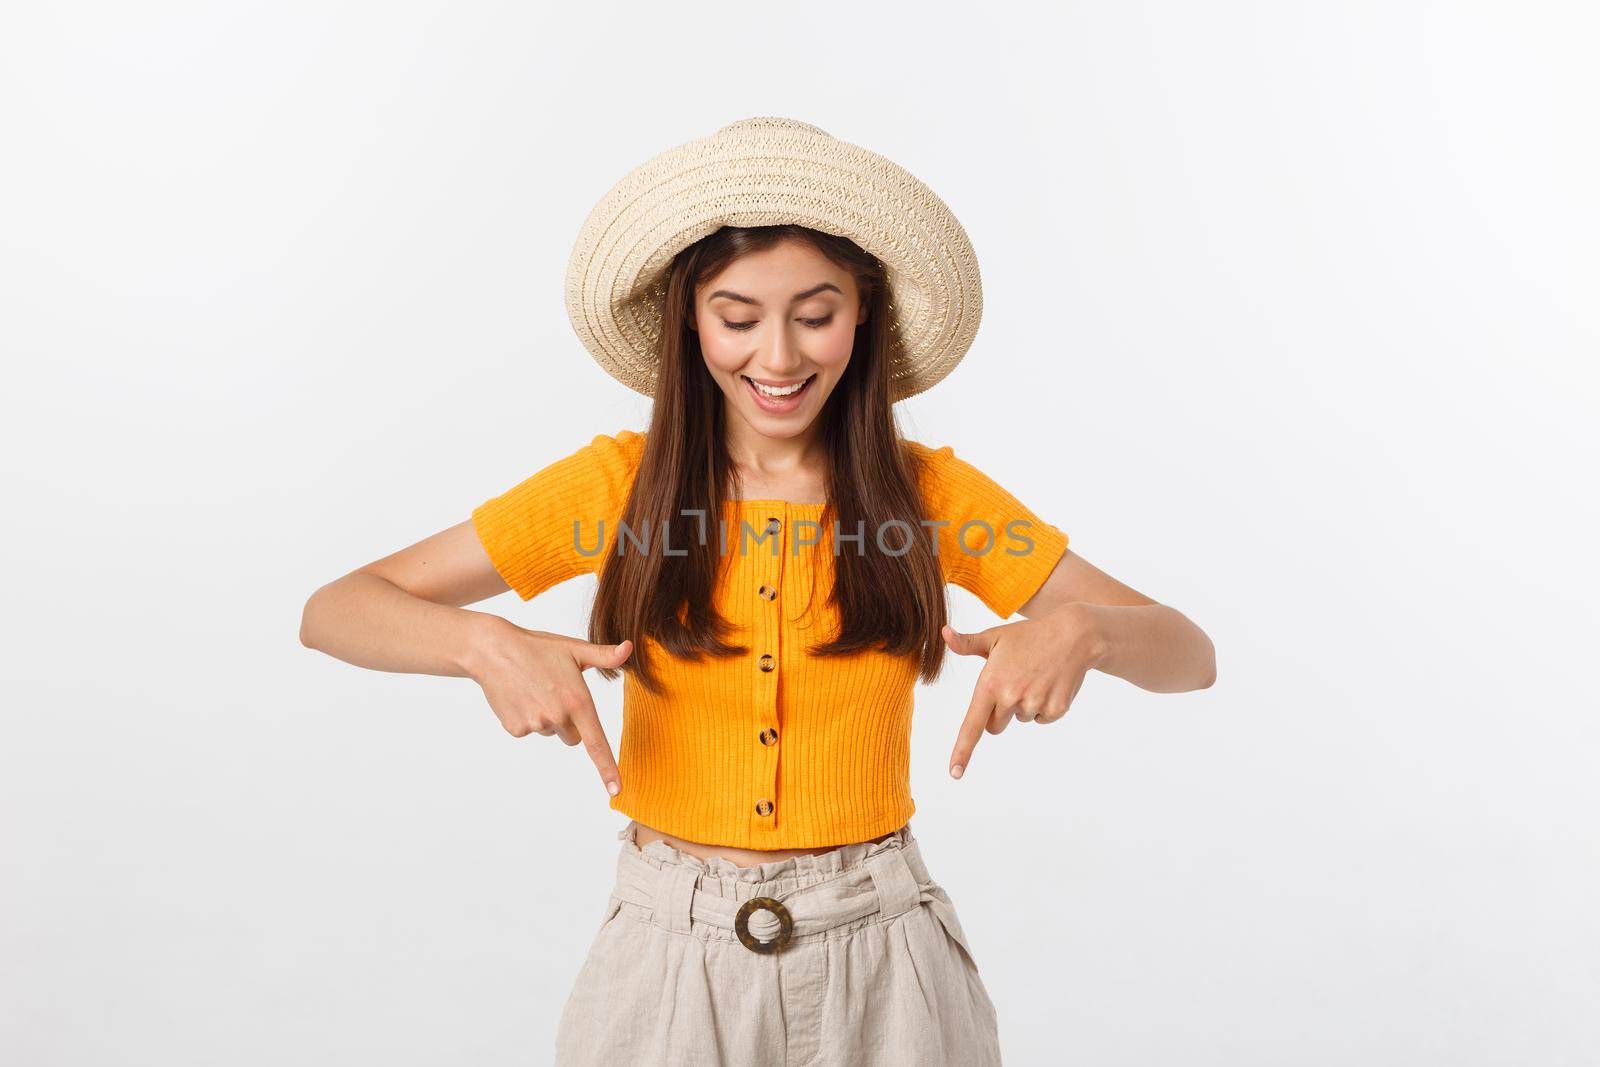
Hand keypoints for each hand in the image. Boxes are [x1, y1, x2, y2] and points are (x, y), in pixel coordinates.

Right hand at [469, 618, 632, 796]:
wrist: (494, 651)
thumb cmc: (537, 648)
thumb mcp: (574, 649)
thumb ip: (605, 656)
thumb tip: (629, 648)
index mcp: (577, 701)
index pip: (597, 742)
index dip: (608, 768)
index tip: (616, 790)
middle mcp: (558, 717)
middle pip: (575, 737)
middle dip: (570, 722)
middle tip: (555, 692)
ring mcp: (536, 725)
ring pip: (551, 732)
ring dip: (547, 717)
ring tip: (534, 689)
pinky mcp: (515, 729)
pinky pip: (529, 731)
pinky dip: (526, 717)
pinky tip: (519, 696)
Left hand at [942, 604, 1103, 778]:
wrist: (1073, 634)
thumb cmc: (1029, 635)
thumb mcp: (995, 637)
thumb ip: (966, 643)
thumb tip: (943, 632)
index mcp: (990, 684)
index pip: (972, 725)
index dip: (962, 751)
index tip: (954, 773)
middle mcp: (1010, 697)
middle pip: (995, 726)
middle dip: (1000, 711)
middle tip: (1015, 681)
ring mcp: (1034, 704)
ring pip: (1020, 719)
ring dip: (1025, 704)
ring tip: (1035, 677)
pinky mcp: (1056, 709)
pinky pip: (1041, 718)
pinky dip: (1045, 706)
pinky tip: (1050, 683)